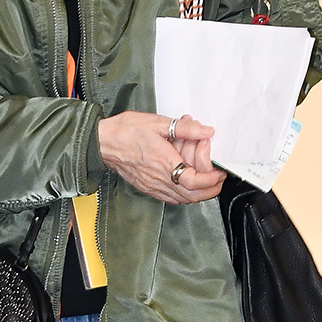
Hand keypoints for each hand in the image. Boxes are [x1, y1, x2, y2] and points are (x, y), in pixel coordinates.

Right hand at [97, 111, 224, 203]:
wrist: (102, 142)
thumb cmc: (125, 132)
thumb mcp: (158, 123)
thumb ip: (185, 128)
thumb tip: (205, 131)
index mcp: (164, 163)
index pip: (195, 181)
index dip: (212, 176)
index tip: (218, 167)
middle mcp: (160, 179)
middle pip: (194, 195)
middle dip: (212, 187)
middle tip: (218, 173)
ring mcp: (154, 187)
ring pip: (184, 198)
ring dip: (199, 188)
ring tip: (202, 171)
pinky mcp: (148, 188)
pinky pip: (172, 197)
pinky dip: (185, 190)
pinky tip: (185, 176)